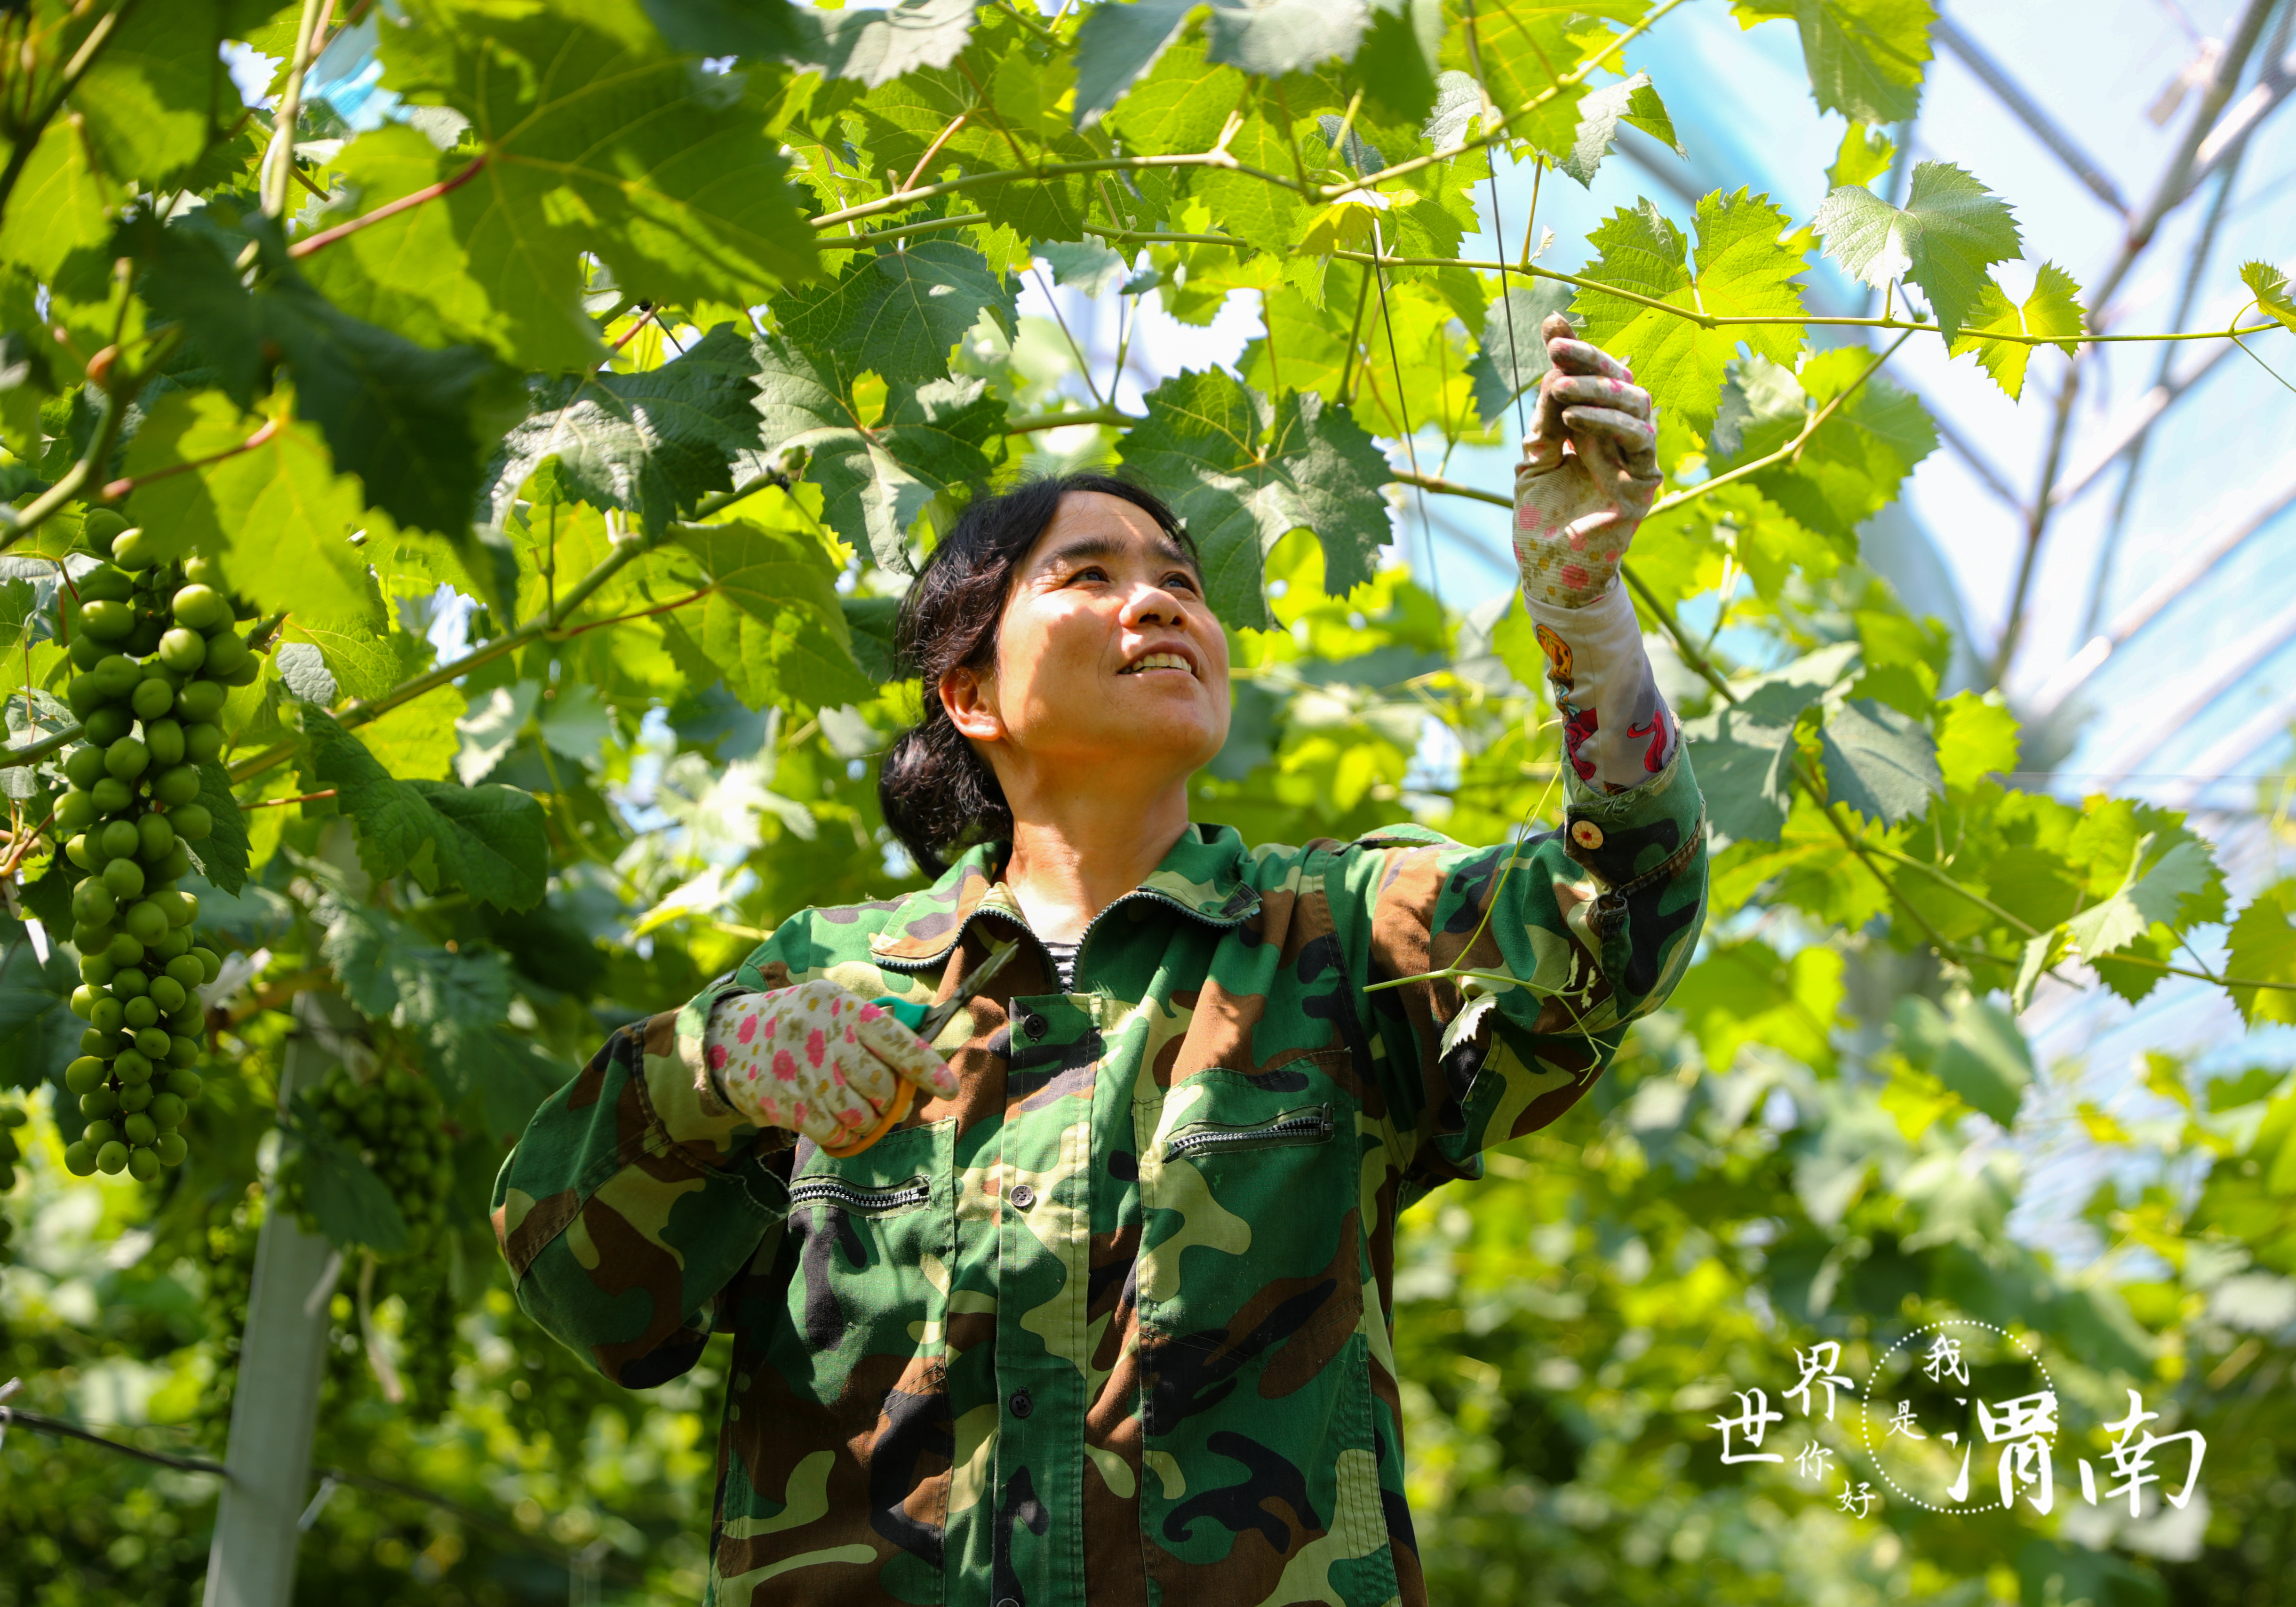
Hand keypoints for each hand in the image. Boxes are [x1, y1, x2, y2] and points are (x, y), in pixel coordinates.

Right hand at [706, 979, 959, 1146]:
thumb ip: (873, 1036)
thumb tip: (914, 1078)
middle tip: (880, 1103)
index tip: (949, 1088)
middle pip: (879, 1086)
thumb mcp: (835, 1010)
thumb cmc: (802, 1026)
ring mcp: (800, 1069)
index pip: (895, 1040)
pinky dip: (839, 1136)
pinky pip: (830, 1132)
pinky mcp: (781, 1099)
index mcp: (843, 1007)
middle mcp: (822, 1034)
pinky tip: (831, 1123)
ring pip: (857, 1114)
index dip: (925, 1067)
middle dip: (887, 1102)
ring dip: (864, 1122)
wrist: (730, 1037)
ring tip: (853, 1112)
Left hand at [1514, 313, 1661, 609]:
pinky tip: (1575, 418)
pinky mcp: (1644, 483)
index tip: (1552, 325)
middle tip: (1557, 348)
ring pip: (1637, 403)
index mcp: (1594, 429)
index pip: (1594, 379)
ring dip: (1597, 389)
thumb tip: (1553, 372)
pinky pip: (1641, 440)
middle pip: (1621, 381)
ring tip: (1558, 388)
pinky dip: (1610, 423)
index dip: (1577, 351)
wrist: (1548, 573)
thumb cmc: (1540, 521)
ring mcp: (1635, 459)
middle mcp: (1619, 439)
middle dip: (1589, 359)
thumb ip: (1546, 421)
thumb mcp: (1534, 459)